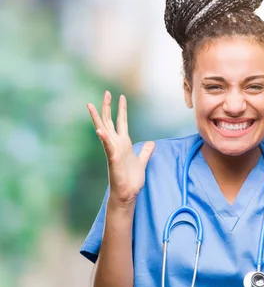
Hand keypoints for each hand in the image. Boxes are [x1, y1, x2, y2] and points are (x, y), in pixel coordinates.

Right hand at [87, 91, 154, 207]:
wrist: (128, 194)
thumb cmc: (131, 179)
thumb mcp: (142, 161)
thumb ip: (145, 151)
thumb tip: (151, 143)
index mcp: (123, 143)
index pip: (120, 122)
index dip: (121, 110)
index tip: (120, 96)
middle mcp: (116, 145)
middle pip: (109, 122)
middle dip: (107, 107)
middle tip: (106, 92)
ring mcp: (113, 151)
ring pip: (104, 131)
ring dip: (98, 118)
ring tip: (91, 106)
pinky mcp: (113, 160)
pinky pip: (108, 148)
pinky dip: (104, 139)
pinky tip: (100, 131)